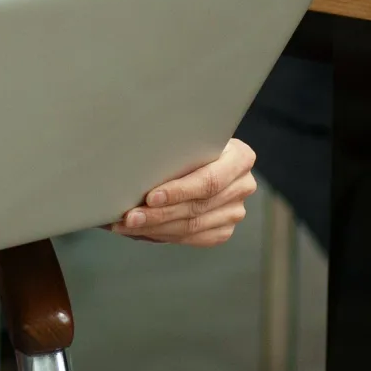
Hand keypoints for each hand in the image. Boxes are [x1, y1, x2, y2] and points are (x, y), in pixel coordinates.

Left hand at [110, 138, 256, 246]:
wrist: (203, 150)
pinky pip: (191, 238)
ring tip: (128, 224)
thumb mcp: (188, 132)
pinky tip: (141, 231)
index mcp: (240, 157)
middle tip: (130, 216)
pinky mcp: (223, 229)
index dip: (179, 191)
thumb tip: (136, 153)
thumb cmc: (189, 138)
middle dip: (159, 214)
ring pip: (191, 227)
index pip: (209, 181)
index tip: (150, 197)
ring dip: (155, 227)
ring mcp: (235, 210)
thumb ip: (176, 144)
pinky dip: (162, 234)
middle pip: (197, 207)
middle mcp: (242, 186)